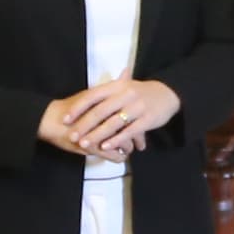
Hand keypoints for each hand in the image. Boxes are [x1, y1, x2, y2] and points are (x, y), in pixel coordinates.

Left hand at [56, 76, 182, 156]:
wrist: (168, 93)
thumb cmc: (140, 92)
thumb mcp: (123, 86)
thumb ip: (104, 93)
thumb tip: (80, 99)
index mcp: (117, 85)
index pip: (93, 96)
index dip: (78, 108)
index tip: (65, 119)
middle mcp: (126, 94)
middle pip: (100, 111)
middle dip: (84, 125)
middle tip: (72, 136)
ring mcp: (137, 107)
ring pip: (113, 123)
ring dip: (97, 135)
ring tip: (84, 144)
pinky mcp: (147, 119)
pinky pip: (129, 131)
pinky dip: (116, 140)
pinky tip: (106, 147)